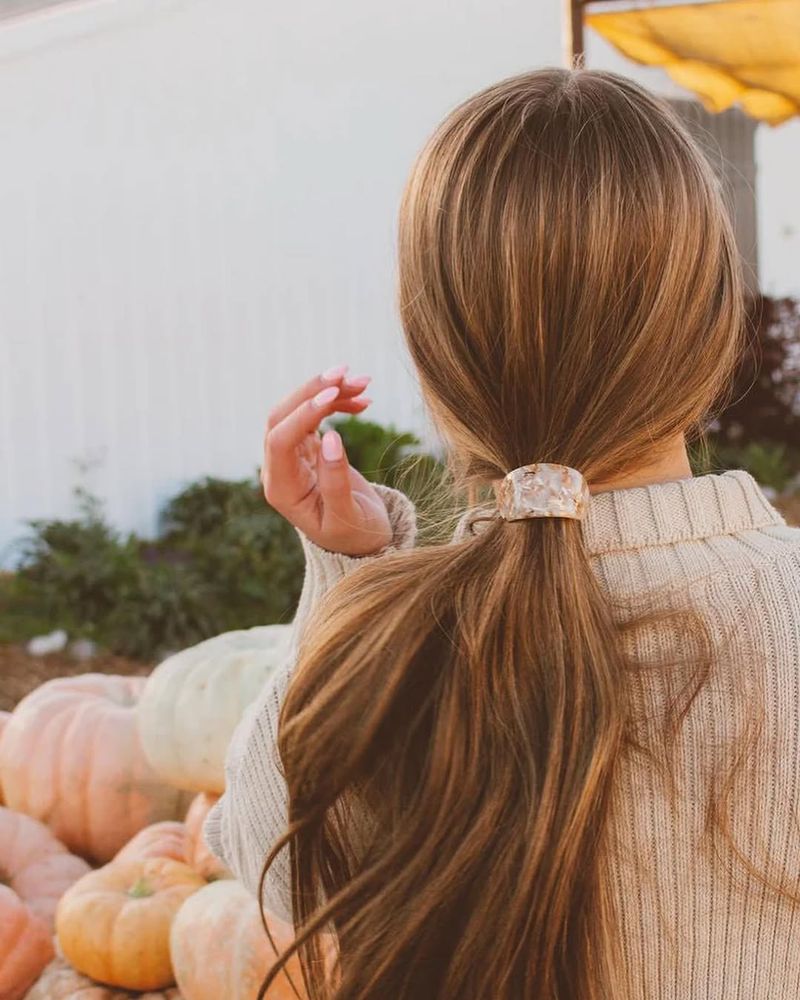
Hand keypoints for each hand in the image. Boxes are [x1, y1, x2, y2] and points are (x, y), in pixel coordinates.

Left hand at [262, 365, 393, 556]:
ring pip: (300, 411)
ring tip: (364, 383)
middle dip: (312, 392)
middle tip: (346, 374)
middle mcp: (280, 470)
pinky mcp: (310, 448)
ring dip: (329, 392)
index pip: (280, 440)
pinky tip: (363, 400)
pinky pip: (316, 415)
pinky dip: (337, 402)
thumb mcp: (348, 516)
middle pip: (283, 417)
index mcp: (281, 489)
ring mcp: (293, 456)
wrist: (364, 542)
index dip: (303, 414)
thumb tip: (330, 436)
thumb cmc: (356, 536)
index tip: (334, 395)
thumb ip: (336, 480)